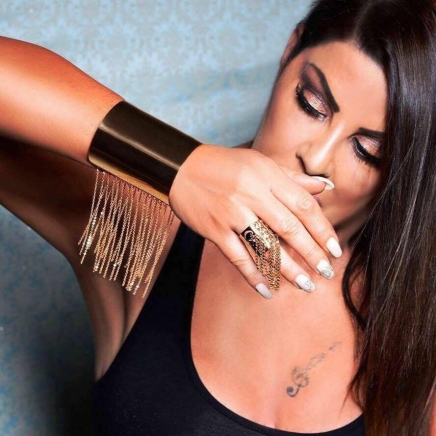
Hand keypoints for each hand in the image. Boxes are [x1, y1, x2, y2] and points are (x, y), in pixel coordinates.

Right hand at [169, 144, 340, 296]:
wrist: (181, 169)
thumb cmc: (224, 164)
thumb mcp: (260, 163)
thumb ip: (293, 178)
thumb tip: (325, 187)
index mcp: (266, 176)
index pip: (303, 206)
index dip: (322, 229)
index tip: (335, 248)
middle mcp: (251, 195)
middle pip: (289, 229)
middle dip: (312, 253)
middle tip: (326, 272)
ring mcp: (232, 214)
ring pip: (266, 246)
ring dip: (289, 269)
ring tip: (306, 285)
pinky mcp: (215, 230)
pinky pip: (238, 256)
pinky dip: (253, 275)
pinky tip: (267, 290)